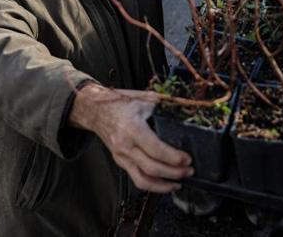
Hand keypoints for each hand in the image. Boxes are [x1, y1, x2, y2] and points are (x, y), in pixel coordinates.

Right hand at [69, 83, 193, 192]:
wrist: (94, 110)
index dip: (173, 158)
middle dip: (173, 173)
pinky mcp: (120, 161)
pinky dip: (152, 184)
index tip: (187, 159)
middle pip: (151, 168)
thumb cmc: (118, 102)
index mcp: (132, 128)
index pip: (155, 149)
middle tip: (189, 171)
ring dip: (163, 186)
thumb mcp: (142, 98)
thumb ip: (162, 105)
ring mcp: (121, 156)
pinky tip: (164, 183)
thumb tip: (184, 109)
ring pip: (142, 180)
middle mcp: (125, 145)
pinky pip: (136, 178)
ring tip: (178, 184)